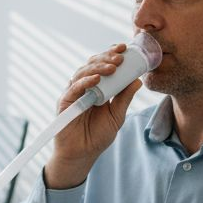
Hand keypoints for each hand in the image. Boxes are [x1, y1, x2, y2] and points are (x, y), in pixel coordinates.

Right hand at [43, 44, 143, 188]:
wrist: (82, 154)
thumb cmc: (98, 136)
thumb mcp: (117, 115)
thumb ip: (124, 98)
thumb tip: (137, 80)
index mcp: (97, 87)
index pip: (103, 65)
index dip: (112, 54)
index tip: (125, 48)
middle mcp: (84, 87)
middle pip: (92, 64)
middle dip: (106, 57)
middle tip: (120, 56)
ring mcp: (73, 93)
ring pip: (82, 72)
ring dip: (98, 67)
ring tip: (112, 67)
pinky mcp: (65, 102)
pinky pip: (74, 88)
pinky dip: (85, 81)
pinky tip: (96, 79)